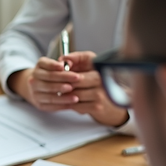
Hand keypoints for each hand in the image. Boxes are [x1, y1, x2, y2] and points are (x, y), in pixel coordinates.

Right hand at [8, 56, 81, 111]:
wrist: (39, 88)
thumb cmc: (53, 75)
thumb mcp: (57, 66)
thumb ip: (64, 63)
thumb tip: (69, 62)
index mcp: (39, 66)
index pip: (46, 64)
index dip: (54, 65)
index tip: (64, 66)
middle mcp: (34, 79)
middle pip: (49, 77)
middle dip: (64, 78)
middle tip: (78, 78)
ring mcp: (35, 92)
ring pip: (50, 93)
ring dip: (64, 95)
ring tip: (76, 96)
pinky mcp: (39, 104)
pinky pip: (51, 105)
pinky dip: (62, 104)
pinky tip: (72, 103)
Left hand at [9, 53, 128, 126]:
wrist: (110, 99)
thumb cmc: (96, 78)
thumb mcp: (89, 63)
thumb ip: (76, 57)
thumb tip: (62, 58)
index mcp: (99, 70)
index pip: (77, 73)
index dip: (65, 75)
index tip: (57, 75)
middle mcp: (102, 83)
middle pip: (75, 84)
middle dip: (63, 85)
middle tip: (54, 85)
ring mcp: (100, 96)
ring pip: (74, 96)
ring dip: (65, 95)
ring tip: (60, 92)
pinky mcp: (97, 108)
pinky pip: (77, 106)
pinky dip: (70, 104)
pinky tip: (68, 100)